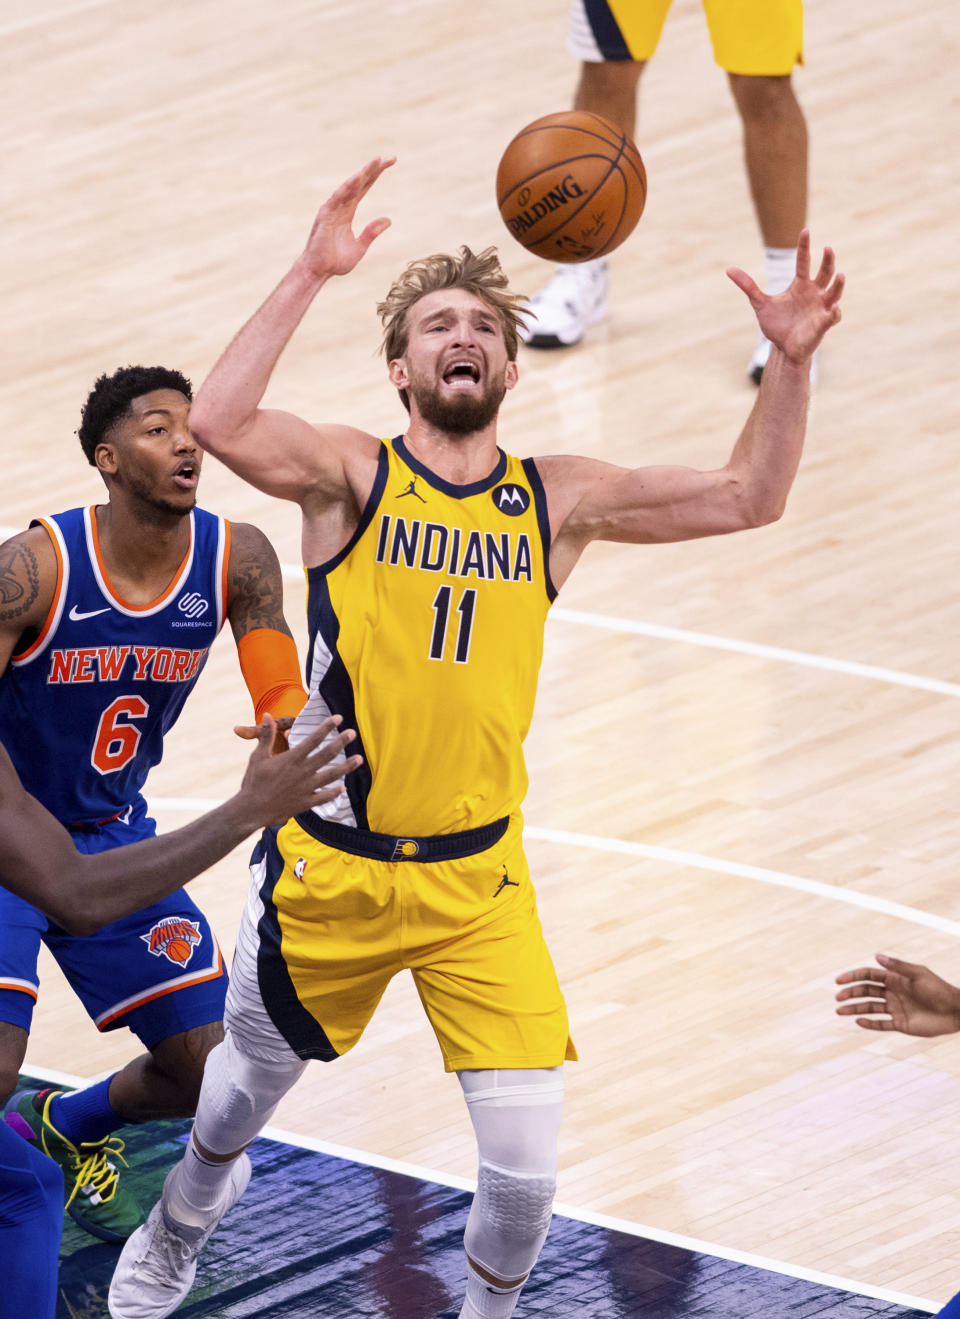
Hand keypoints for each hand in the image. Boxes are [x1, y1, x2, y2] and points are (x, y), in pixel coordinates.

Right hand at [234, 714, 361, 827]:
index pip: (313, 739)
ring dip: (347, 767)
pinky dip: (334, 793)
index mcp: (292, 759)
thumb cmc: (253, 782)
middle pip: (327, 754)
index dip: (327, 727)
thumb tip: (268, 714)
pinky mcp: (305, 803)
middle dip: (341, 742)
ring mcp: (306, 788)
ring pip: (331, 775)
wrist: (251, 810)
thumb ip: (266, 736)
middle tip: (353, 733)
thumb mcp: (258, 756)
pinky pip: (323, 797)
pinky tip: (343, 789)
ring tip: (359, 759)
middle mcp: (302, 772)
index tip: (338, 718)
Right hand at [298, 157, 395, 280]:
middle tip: (390, 157)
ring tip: (377, 161)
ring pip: (350, 186)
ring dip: (363, 173)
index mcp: (348, 211)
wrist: (319, 272)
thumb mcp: (360, 247)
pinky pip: (338, 198)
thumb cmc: (335, 261)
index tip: (390, 162)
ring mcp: (332, 209)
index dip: (376, 174)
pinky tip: (358, 177)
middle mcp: (340, 206)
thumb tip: (389, 220)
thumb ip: (371, 232)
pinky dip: (347, 187)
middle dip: (374, 169)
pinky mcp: (325, 215)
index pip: (364, 187)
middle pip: (360, 182)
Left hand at [727, 230, 844, 364]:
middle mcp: (814, 293)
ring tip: (840, 275)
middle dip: (828, 261)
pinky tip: (834, 309)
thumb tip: (729, 270)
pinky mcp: (823, 324)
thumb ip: (748, 286)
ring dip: (838, 285)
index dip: (804, 246)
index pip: (804, 261)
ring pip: (834, 292)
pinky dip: (834, 313)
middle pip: (825, 272)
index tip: (805, 230)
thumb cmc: (776, 325)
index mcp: (800, 285)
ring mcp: (821, 308)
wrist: (783, 349)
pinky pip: (833, 317)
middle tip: (828, 248)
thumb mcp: (760, 304)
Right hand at [835, 952, 959, 1036]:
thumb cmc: (939, 989)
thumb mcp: (918, 974)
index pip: (868, 975)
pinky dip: (869, 1023)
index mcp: (895, 978)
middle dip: (850, 993)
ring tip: (839, 1011)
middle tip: (837, 998)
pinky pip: (881, 1024)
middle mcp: (892, 992)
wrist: (956, 1011)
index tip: (839, 981)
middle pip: (865, 991)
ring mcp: (895, 1008)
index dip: (853, 977)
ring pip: (869, 1008)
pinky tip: (858, 1021)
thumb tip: (876, 956)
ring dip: (854, 1008)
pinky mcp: (900, 1024)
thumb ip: (897, 966)